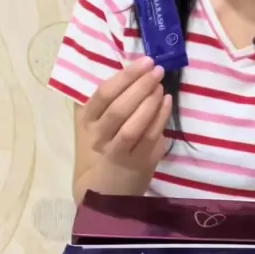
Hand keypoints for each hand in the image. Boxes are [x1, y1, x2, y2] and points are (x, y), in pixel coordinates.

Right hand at [83, 57, 171, 174]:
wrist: (104, 191)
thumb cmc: (101, 149)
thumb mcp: (93, 124)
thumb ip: (106, 101)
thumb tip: (132, 70)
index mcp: (87, 122)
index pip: (103, 94)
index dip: (125, 76)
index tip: (144, 62)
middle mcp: (99, 138)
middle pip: (118, 108)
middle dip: (140, 85)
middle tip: (156, 70)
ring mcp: (118, 152)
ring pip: (132, 126)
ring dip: (149, 102)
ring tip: (161, 86)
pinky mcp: (138, 163)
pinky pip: (150, 138)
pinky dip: (160, 117)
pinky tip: (167, 102)